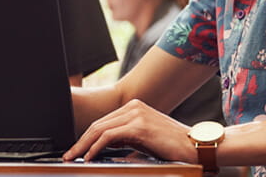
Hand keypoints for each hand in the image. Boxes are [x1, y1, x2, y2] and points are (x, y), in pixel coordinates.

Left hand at [63, 99, 194, 162]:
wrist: (196, 145)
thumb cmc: (172, 145)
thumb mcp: (144, 139)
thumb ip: (125, 138)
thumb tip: (103, 147)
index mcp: (134, 108)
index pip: (103, 122)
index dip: (86, 137)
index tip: (76, 150)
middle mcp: (134, 107)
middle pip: (98, 124)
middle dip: (80, 142)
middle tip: (69, 155)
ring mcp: (136, 115)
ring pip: (100, 129)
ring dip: (84, 145)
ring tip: (74, 158)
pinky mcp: (139, 126)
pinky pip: (109, 137)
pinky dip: (96, 147)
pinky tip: (90, 157)